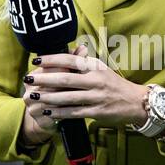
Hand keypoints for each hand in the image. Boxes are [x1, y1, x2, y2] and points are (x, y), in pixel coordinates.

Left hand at [23, 43, 147, 129]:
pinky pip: (74, 112)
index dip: (52, 59)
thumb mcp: (101, 69)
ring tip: (33, 96)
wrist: (136, 102)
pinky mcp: (97, 112)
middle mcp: (96, 80)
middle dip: (44, 79)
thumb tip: (65, 52)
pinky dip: (59, 113)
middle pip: (65, 78)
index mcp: (95, 66)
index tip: (36, 60)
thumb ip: (84, 62)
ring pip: (67, 97)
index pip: (70, 59)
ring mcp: (97, 97)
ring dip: (48, 97)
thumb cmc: (114, 84)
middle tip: (28, 79)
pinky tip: (47, 112)